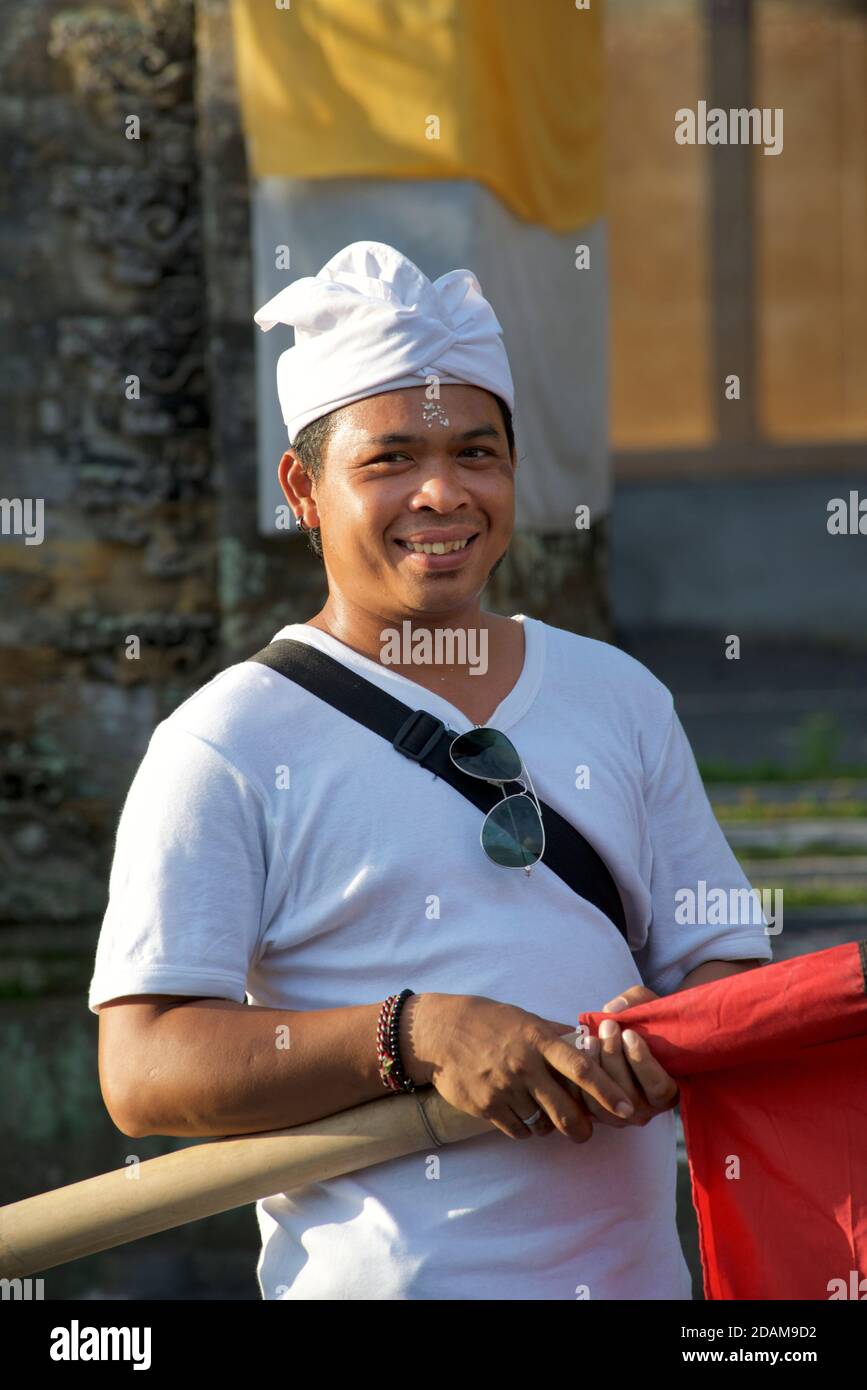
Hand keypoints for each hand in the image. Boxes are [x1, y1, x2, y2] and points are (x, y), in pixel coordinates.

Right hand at [401, 992, 637, 1143]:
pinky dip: (526, 1130)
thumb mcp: (524, 1019)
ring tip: (548, 1120)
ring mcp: (505, 1088)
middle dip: (582, 1128)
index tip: (628, 1107)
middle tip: (586, 1132)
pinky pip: (518, 1130)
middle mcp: (524, 1066)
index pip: (581, 1068)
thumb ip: (555, 1035)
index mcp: (538, 1040)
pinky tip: (523, 1118)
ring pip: (542, 1123)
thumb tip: (588, 1043)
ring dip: (550, 1127)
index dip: (608, 1091)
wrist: (440, 1032)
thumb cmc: (488, 1021)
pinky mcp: (487, 1106)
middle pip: (566, 1110)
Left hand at [580, 985, 679, 1128]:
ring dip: (596, 1068)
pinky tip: (576, 1054)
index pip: (660, 1089)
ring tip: (590, 1038)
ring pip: (605, 1106)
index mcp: (667, 1092)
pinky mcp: (597, 1114)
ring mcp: (619, 1116)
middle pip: (629, 1097)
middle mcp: (646, 1111)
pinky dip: (577, 1082)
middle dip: (615, 1058)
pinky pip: (583, 1107)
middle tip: (608, 1027)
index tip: (630, 1034)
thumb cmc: (643, 1024)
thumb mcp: (648, 1006)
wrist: (623, 1039)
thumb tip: (612, 1010)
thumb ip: (637, 1002)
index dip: (643, 1063)